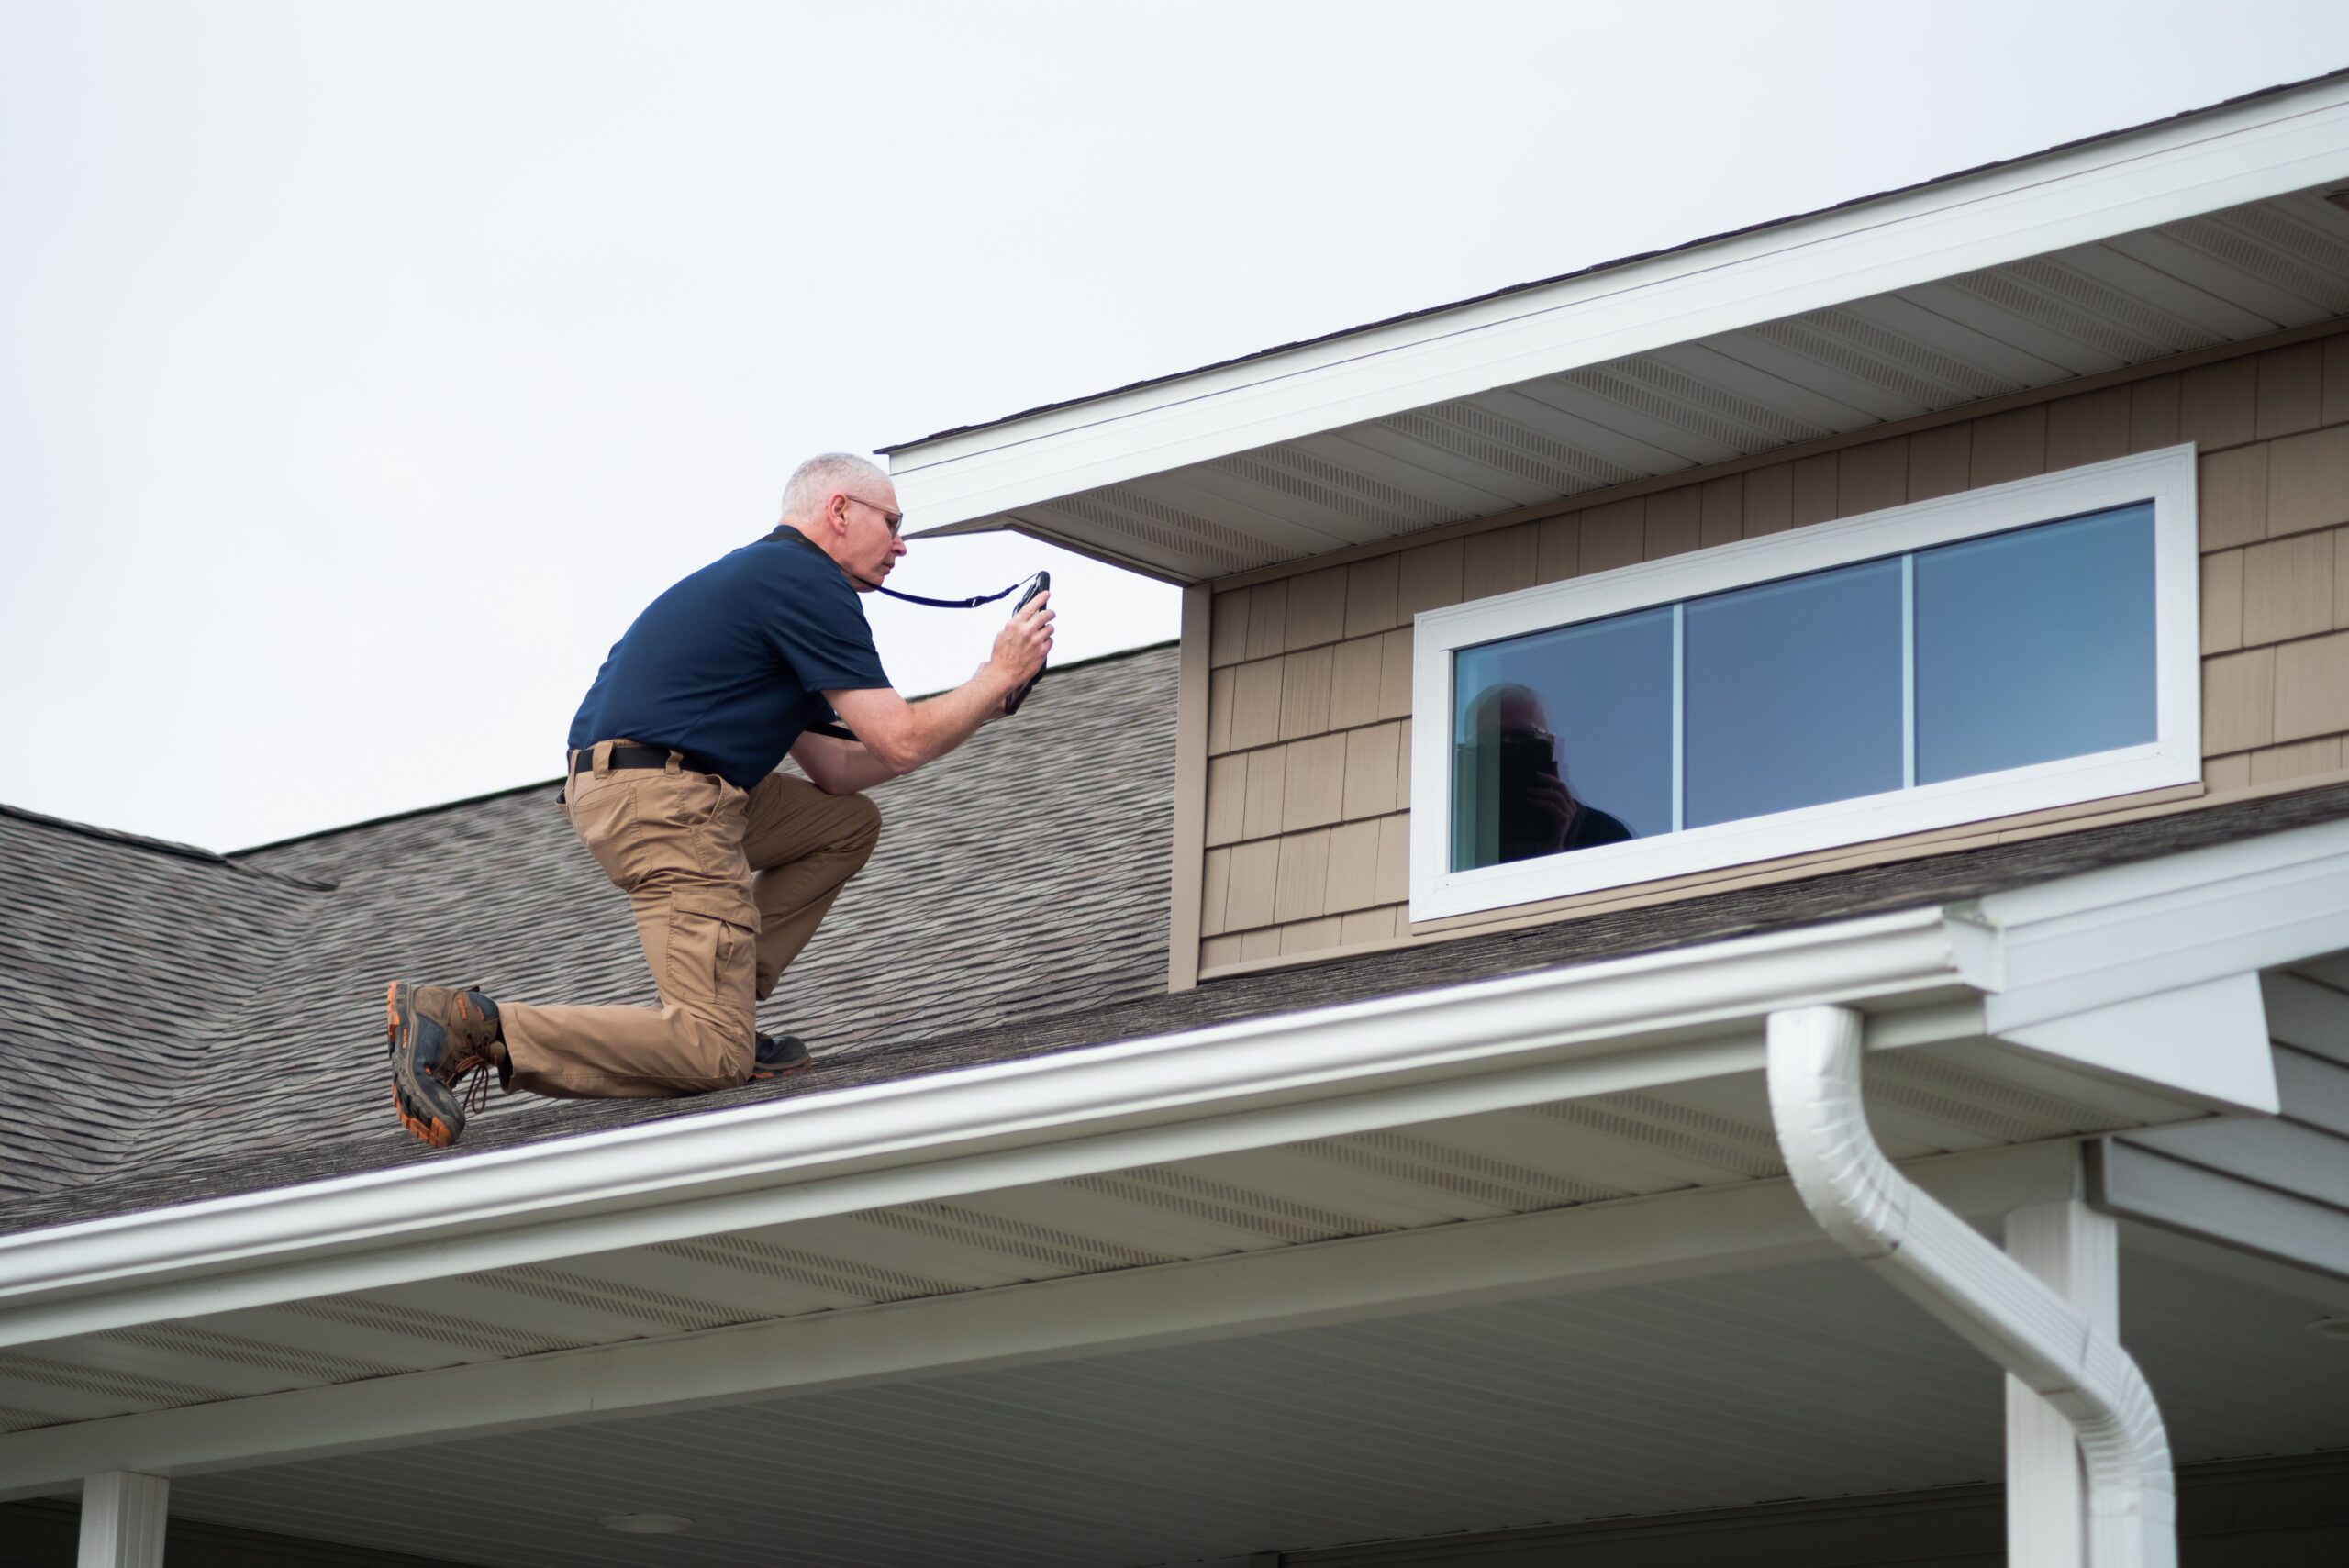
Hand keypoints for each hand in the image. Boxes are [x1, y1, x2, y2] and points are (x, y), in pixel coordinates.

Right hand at [987, 589, 1052, 709]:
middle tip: (1051, 614)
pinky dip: (1047, 642)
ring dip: (1047, 629)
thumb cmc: (1001, 656)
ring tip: (1041, 634)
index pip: (1031, 606)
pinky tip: (1040, 645)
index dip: (1040, 598)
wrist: (1003, 673)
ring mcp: (1036, 641)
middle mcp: (1026, 631)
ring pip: (1050, 628)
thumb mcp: (1002, 634)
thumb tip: (1024, 619)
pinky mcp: (1042, 651)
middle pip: (1046, 615)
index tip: (1046, 593)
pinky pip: (1050, 641)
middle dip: (1050, 613)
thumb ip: (1015, 625)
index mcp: (1015, 624)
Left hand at [1518, 773, 1574, 850]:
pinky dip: (1539, 801)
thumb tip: (1537, 787)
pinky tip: (1529, 801)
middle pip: (1561, 786)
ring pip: (1555, 795)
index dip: (1556, 773)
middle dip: (1548, 778)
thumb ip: (1545, 799)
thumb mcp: (1546, 812)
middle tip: (1535, 774)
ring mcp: (1569, 814)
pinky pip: (1551, 806)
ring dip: (1540, 791)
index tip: (1550, 762)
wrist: (1553, 850)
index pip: (1563, 785)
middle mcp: (1572, 807)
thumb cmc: (1548, 832)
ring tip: (1528, 791)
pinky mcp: (1563, 820)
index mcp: (1569, 804)